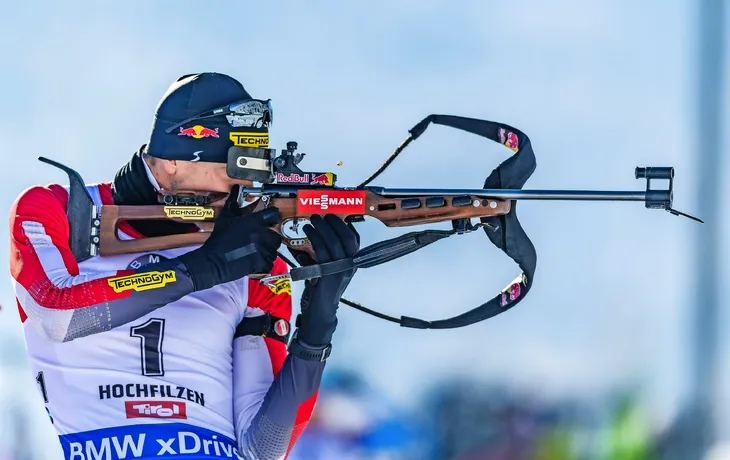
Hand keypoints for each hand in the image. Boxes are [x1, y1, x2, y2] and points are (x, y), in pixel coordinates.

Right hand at [177, 186, 281, 290]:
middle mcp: (261, 235)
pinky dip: (264, 264)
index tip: (272, 219)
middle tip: (261, 240)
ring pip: (274, 251)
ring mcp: (263, 250)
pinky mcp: (261, 263)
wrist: (214, 261)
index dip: (273, 216)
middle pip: (276, 236)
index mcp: (254, 222)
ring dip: (267, 251)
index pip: (274, 215)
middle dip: (270, 238)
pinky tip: (255, 261)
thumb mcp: (225, 218)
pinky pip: (269, 263)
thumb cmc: (218, 241)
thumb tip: (235, 191)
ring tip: (256, 251)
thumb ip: (233, 204)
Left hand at [292, 214, 359, 348]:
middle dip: (334, 223)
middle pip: (346, 238)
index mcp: (351, 264)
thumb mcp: (325, 270)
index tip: (337, 217)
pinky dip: (314, 239)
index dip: (347, 227)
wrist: (320, 313)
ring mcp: (340, 270)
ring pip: (333, 242)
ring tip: (312, 221)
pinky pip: (322, 251)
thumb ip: (319, 256)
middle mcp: (349, 266)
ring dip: (322, 228)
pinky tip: (308, 232)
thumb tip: (307, 240)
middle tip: (322, 215)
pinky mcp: (328, 274)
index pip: (355, 241)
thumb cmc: (321, 292)